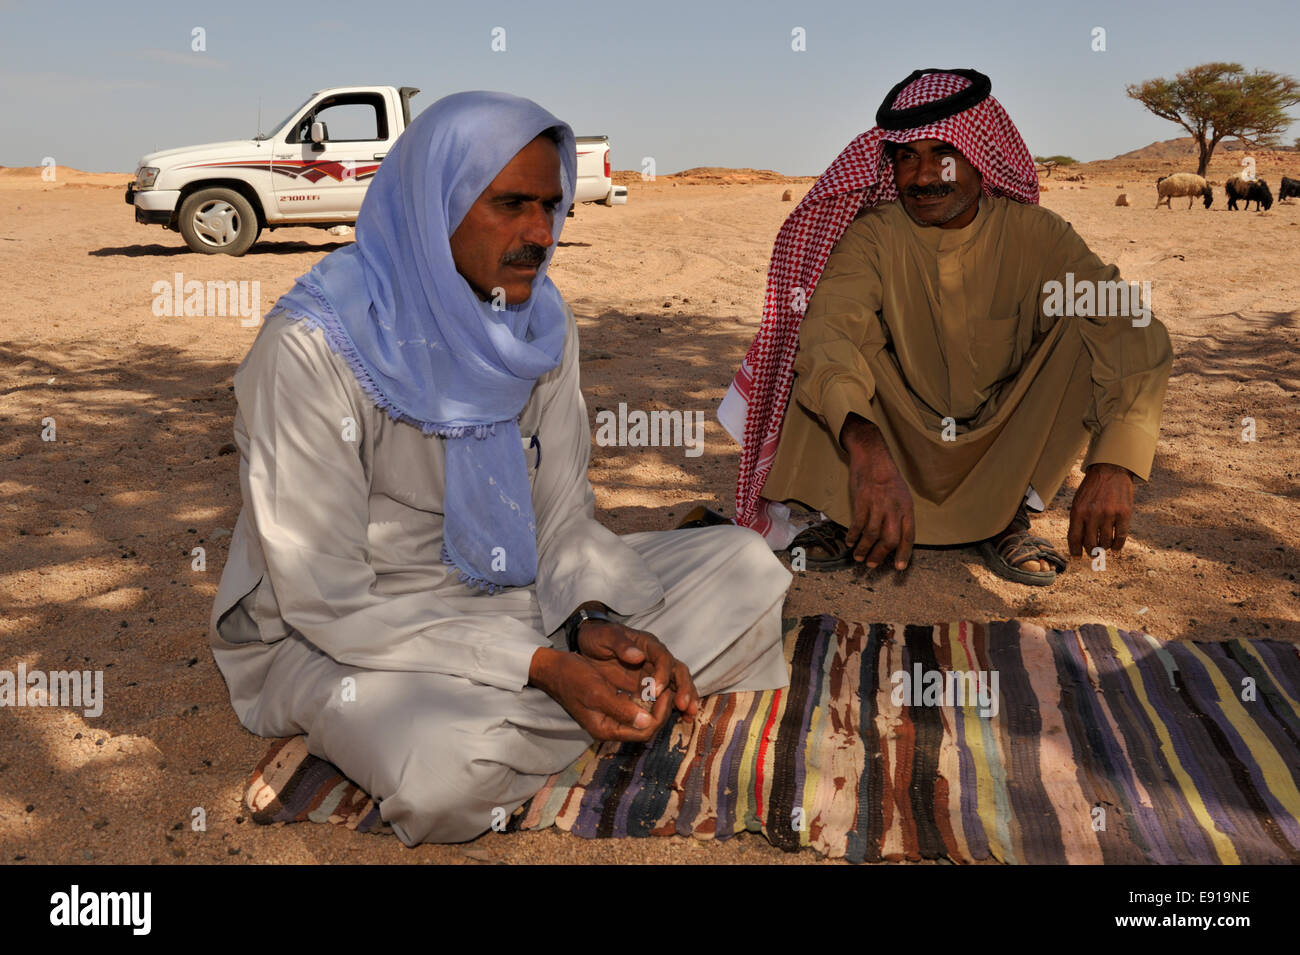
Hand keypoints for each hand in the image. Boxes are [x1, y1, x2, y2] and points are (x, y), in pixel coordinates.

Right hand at [528, 622, 698, 742]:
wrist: (554, 667)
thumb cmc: (573, 677)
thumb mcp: (596, 692)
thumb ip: (620, 708)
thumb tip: (646, 721)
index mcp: (606, 729)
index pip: (643, 732)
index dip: (659, 715)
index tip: (665, 693)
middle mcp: (611, 726)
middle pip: (647, 727)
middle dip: (661, 710)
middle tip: (668, 688)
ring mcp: (613, 716)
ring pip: (644, 717)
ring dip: (657, 705)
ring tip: (664, 685)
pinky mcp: (614, 705)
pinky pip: (637, 707)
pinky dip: (648, 699)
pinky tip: (652, 684)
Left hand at [578, 620, 699, 720]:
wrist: (589, 644)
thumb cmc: (597, 638)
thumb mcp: (604, 637)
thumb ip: (619, 644)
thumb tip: (638, 655)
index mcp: (647, 645)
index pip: (662, 658)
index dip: (663, 674)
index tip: (656, 691)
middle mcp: (657, 658)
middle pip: (678, 670)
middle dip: (683, 687)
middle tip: (683, 705)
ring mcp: (656, 672)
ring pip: (678, 683)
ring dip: (686, 698)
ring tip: (689, 715)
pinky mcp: (652, 684)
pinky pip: (669, 695)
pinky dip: (677, 706)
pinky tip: (684, 718)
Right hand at [840, 414, 914, 569]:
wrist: (873, 458)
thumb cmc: (888, 479)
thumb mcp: (902, 496)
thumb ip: (900, 517)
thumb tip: (896, 539)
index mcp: (907, 508)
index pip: (908, 536)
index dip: (904, 554)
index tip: (898, 568)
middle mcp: (894, 508)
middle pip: (889, 539)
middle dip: (880, 555)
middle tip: (872, 564)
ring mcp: (877, 504)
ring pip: (871, 534)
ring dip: (864, 548)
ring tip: (859, 557)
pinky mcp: (862, 501)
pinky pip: (857, 524)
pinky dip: (853, 536)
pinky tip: (850, 542)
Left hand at [1067, 463, 1134, 556]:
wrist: (1111, 470)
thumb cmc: (1092, 488)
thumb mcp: (1078, 501)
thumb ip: (1078, 520)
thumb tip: (1079, 543)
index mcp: (1078, 511)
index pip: (1074, 538)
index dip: (1075, 551)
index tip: (1077, 557)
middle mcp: (1093, 514)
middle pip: (1090, 544)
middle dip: (1091, 552)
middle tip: (1093, 554)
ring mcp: (1109, 514)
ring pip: (1105, 542)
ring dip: (1104, 548)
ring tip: (1104, 547)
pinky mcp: (1124, 514)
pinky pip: (1120, 537)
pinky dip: (1117, 546)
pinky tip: (1115, 547)